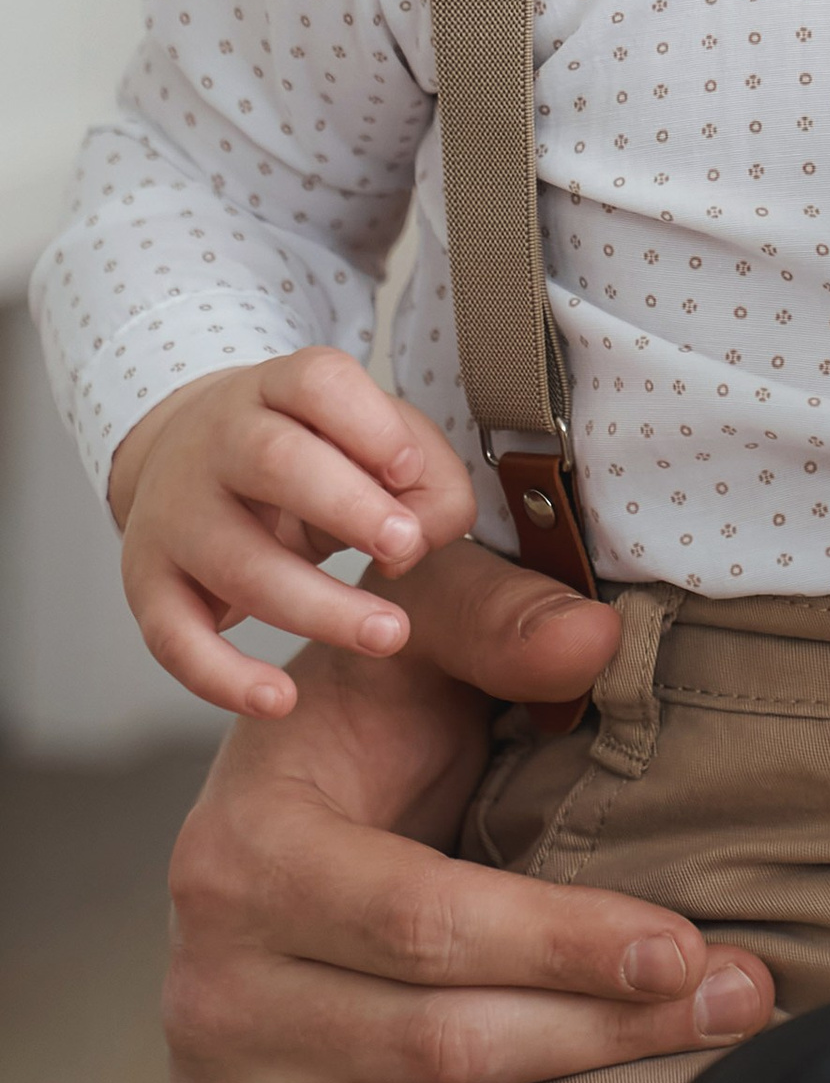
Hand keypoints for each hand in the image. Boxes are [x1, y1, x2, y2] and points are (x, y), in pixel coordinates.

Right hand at [111, 348, 481, 715]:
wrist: (184, 459)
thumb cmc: (309, 455)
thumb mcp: (371, 442)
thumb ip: (426, 477)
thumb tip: (423, 537)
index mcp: (276, 389)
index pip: (316, 383)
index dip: (368, 424)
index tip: (410, 469)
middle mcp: (216, 442)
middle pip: (274, 460)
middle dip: (347, 507)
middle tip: (405, 548)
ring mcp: (175, 514)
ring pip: (237, 560)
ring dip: (317, 605)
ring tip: (388, 634)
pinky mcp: (150, 585)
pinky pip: (174, 639)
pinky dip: (223, 678)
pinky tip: (280, 699)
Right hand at [165, 531, 775, 1082]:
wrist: (265, 797)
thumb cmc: (356, 714)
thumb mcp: (414, 631)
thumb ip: (498, 620)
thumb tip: (596, 640)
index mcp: (253, 849)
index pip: (428, 918)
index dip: (561, 942)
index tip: (684, 948)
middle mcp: (217, 979)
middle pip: (434, 1034)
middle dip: (598, 1027)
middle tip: (734, 1003)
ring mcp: (224, 1075)